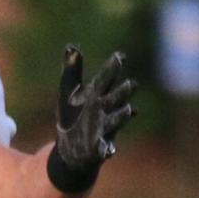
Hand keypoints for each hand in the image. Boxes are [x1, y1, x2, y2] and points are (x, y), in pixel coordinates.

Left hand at [54, 44, 134, 168]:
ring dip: (121, 116)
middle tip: (131, 84)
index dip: (112, 68)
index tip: (120, 56)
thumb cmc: (72, 115)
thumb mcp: (68, 92)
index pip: (106, 79)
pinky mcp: (100, 147)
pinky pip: (106, 148)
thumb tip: (71, 47)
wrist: (70, 146)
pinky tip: (109, 150)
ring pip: (116, 121)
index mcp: (96, 94)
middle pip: (115, 99)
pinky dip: (108, 148)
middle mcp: (104, 109)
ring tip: (128, 110)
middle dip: (122, 93)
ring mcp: (105, 128)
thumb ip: (72, 71)